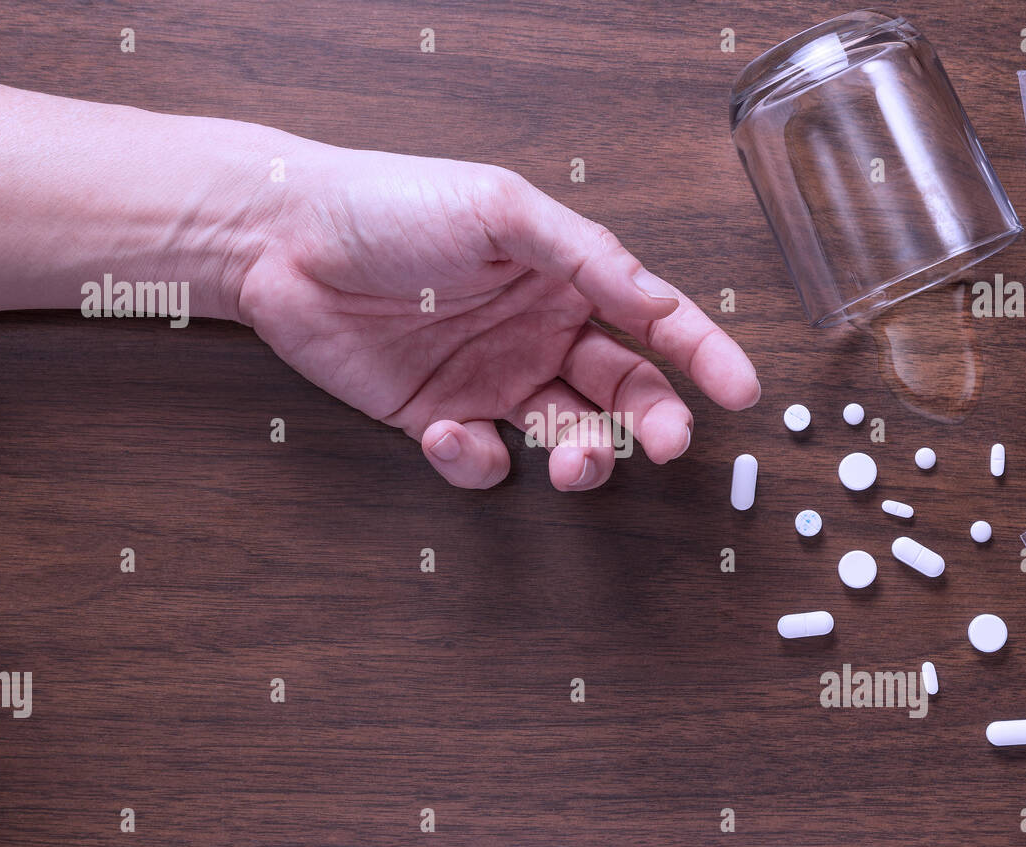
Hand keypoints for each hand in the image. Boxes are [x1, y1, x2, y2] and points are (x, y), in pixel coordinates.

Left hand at [234, 148, 760, 489]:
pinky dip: (478, 462)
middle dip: (653, 423)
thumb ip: (586, 256)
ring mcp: (493, 381)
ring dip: (584, 460)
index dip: (704, 356)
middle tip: (664, 444)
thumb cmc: (392, 204)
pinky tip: (452, 432)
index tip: (741, 392)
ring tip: (575, 462)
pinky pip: (484, 460)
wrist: (284, 241)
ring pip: (567, 439)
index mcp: (566, 278)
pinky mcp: (441, 420)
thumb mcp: (500, 210)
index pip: (654, 321)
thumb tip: (660, 303)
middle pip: (623, 393)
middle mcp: (540, 334)